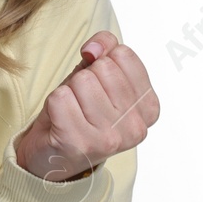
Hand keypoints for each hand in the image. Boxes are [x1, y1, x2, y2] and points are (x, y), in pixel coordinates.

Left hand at [13, 31, 158, 181]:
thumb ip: (106, 48)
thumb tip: (94, 49)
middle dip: (85, 77)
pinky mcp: (78, 143)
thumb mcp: (98, 73)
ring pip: (82, 80)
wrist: (54, 153)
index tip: (99, 83)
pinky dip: (54, 103)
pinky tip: (60, 121)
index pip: (123, 55)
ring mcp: (108, 139)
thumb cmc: (81, 110)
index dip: (102, 61)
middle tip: (82, 101)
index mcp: (149, 108)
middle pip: (103, 67)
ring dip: (69, 90)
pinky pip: (60, 97)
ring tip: (72, 111)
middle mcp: (135, 127)